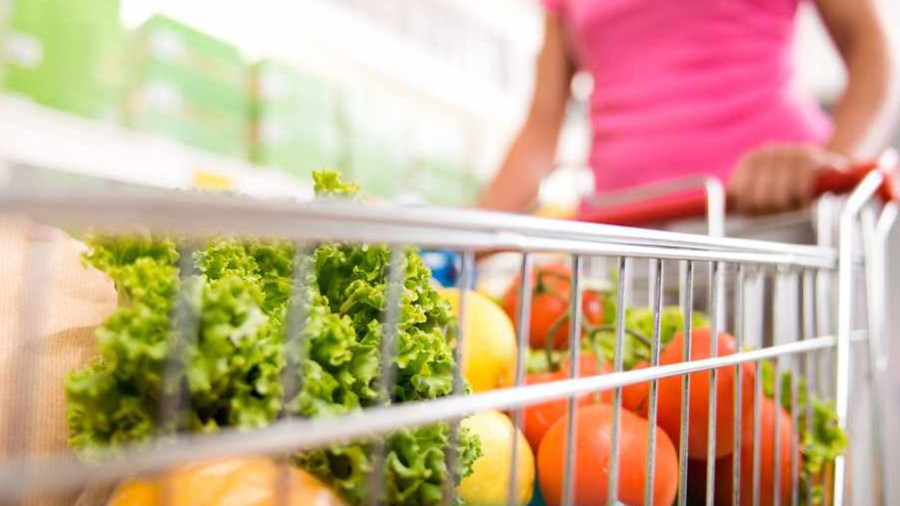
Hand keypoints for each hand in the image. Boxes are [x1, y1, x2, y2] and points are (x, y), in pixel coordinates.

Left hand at [728, 145, 847, 214]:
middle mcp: (768, 152)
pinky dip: (804, 202)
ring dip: (790, 207)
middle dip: (771, 210)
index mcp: (751, 160)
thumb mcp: (760, 191)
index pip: (740, 195)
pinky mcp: (813, 158)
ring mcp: (790, 152)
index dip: (752, 209)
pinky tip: (806, 201)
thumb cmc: (789, 187)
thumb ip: (738, 198)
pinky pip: (801, 190)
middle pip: (758, 199)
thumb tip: (710, 204)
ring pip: (780, 197)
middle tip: (783, 208)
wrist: (829, 169)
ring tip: (796, 203)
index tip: (761, 209)